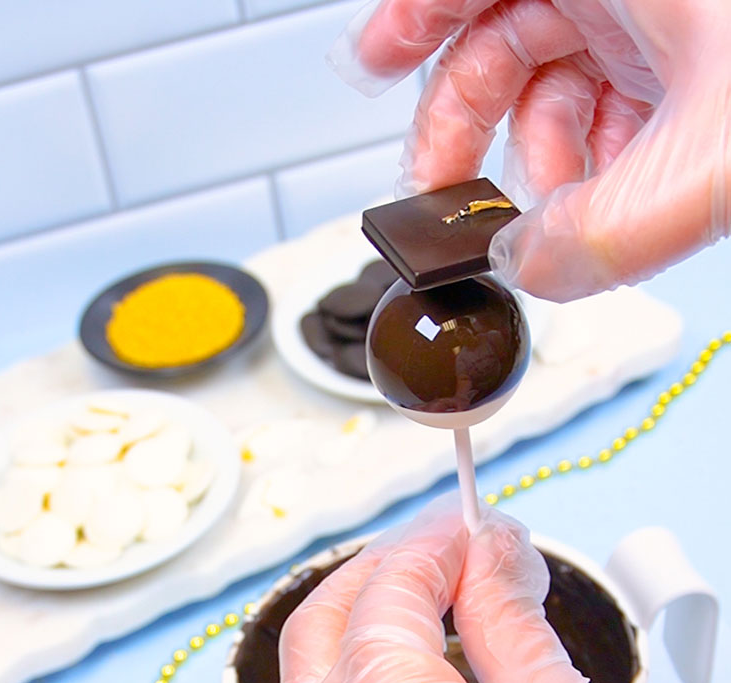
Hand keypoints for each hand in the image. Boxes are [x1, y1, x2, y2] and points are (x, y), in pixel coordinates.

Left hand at [240, 494, 646, 682]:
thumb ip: (506, 615)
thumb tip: (493, 552)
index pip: (393, 584)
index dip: (437, 543)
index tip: (469, 528)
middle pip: (325, 617)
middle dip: (381, 570)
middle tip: (433, 551)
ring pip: (292, 680)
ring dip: (343, 629)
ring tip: (399, 606)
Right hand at [328, 0, 730, 301]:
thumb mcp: (721, 156)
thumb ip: (607, 231)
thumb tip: (532, 270)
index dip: (406, 23)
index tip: (373, 66)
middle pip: (502, 36)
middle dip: (469, 125)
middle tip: (449, 195)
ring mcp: (658, 12)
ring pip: (556, 81)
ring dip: (543, 162)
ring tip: (553, 217)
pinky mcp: (686, 52)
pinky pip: (609, 103)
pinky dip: (595, 160)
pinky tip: (604, 197)